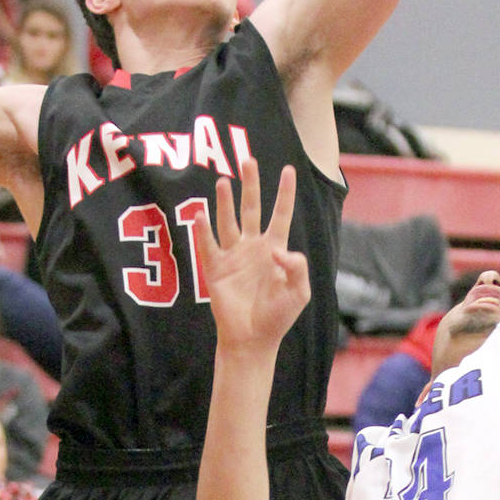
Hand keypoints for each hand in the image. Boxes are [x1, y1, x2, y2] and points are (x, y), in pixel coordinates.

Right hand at [195, 160, 309, 355]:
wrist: (253, 339)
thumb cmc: (278, 317)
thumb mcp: (299, 292)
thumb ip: (297, 267)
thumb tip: (278, 249)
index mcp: (275, 250)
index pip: (281, 215)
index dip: (285, 193)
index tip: (288, 170)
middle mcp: (253, 247)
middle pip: (252, 209)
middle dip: (250, 185)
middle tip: (248, 160)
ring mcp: (233, 256)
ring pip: (228, 221)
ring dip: (225, 202)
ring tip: (224, 181)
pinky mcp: (215, 269)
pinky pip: (208, 245)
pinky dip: (203, 230)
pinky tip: (200, 214)